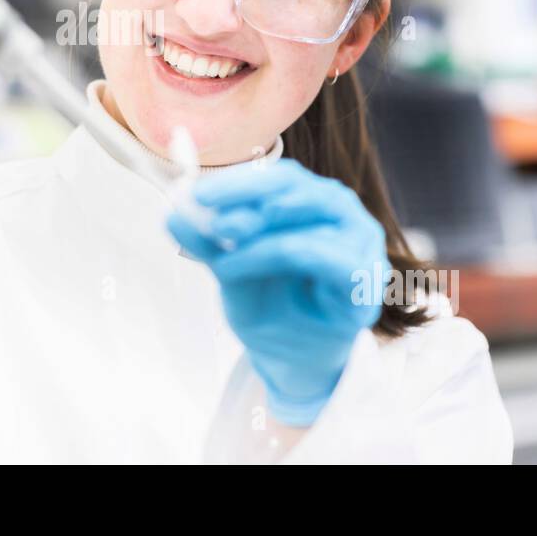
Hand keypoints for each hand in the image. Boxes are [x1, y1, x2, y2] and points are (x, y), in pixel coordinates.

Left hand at [166, 159, 386, 426]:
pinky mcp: (363, 275)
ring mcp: (359, 239)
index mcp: (310, 200)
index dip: (238, 182)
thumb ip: (208, 242)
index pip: (279, 177)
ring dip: (258, 235)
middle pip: (295, 186)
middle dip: (248, 199)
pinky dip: (274, 255)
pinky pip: (322, 254)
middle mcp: (338, 211)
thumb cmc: (271, 305)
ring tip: (222, 258)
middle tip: (212, 222)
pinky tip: (238, 269)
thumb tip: (173, 213)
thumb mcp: (230, 269)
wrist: (296, 358)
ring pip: (308, 219)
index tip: (197, 195)